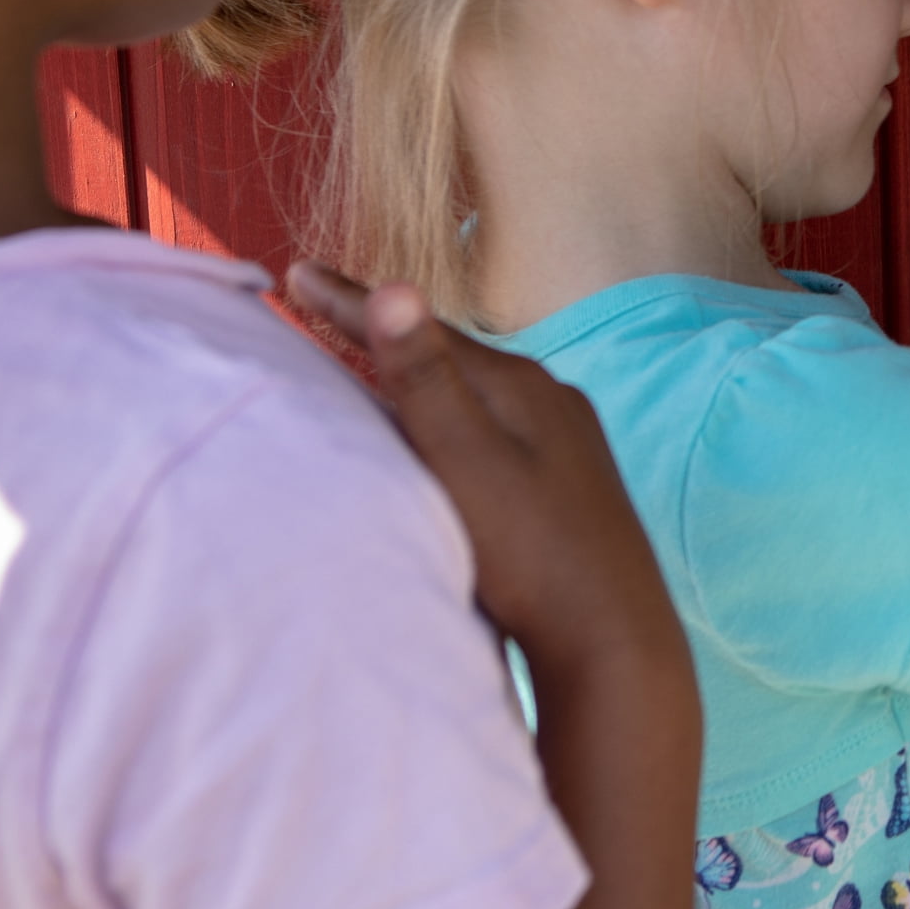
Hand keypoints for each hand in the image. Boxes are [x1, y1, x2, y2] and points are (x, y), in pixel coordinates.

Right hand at [284, 263, 702, 908]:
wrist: (614, 638)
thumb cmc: (532, 556)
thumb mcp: (465, 463)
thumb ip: (426, 381)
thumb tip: (393, 286)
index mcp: (520, 385)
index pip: (420, 329)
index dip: (351, 302)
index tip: (295, 270)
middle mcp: (549, 398)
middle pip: (450, 354)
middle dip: (385, 330)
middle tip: (321, 303)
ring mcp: (565, 440)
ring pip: (476, 392)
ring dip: (421, 375)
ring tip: (372, 362)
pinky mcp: (569, 482)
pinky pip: (494, 428)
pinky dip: (452, 417)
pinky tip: (442, 438)